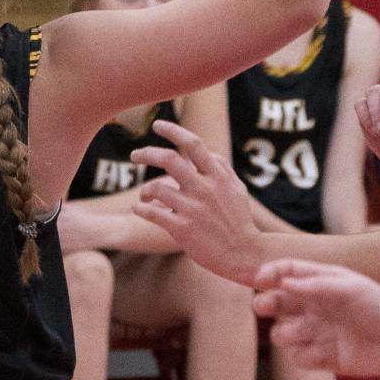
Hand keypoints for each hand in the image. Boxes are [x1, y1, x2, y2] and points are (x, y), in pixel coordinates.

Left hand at [132, 120, 261, 285]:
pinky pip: (151, 213)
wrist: (244, 254)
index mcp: (217, 176)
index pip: (193, 144)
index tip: (157, 124)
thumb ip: (221, 168)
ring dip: (144, 190)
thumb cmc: (238, 220)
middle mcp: (204, 189)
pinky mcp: (182, 229)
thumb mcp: (236, 189)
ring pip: (156, 188)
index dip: (173, 130)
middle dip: (146, 153)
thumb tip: (205, 151)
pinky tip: (139, 208)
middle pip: (168, 159)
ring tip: (144, 195)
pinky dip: (140, 208)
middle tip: (135, 155)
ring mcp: (193, 209)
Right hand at [254, 259, 379, 377]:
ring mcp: (317, 332)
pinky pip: (298, 358)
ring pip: (282, 334)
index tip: (260, 281)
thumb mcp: (348, 288)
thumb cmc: (379, 306)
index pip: (285, 272)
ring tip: (302, 332)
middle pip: (276, 303)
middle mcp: (314, 307)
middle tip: (263, 307)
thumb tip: (282, 283)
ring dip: (284, 333)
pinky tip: (320, 354)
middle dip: (264, 304)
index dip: (269, 273)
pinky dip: (303, 356)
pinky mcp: (323, 358)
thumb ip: (314, 285)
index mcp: (319, 283)